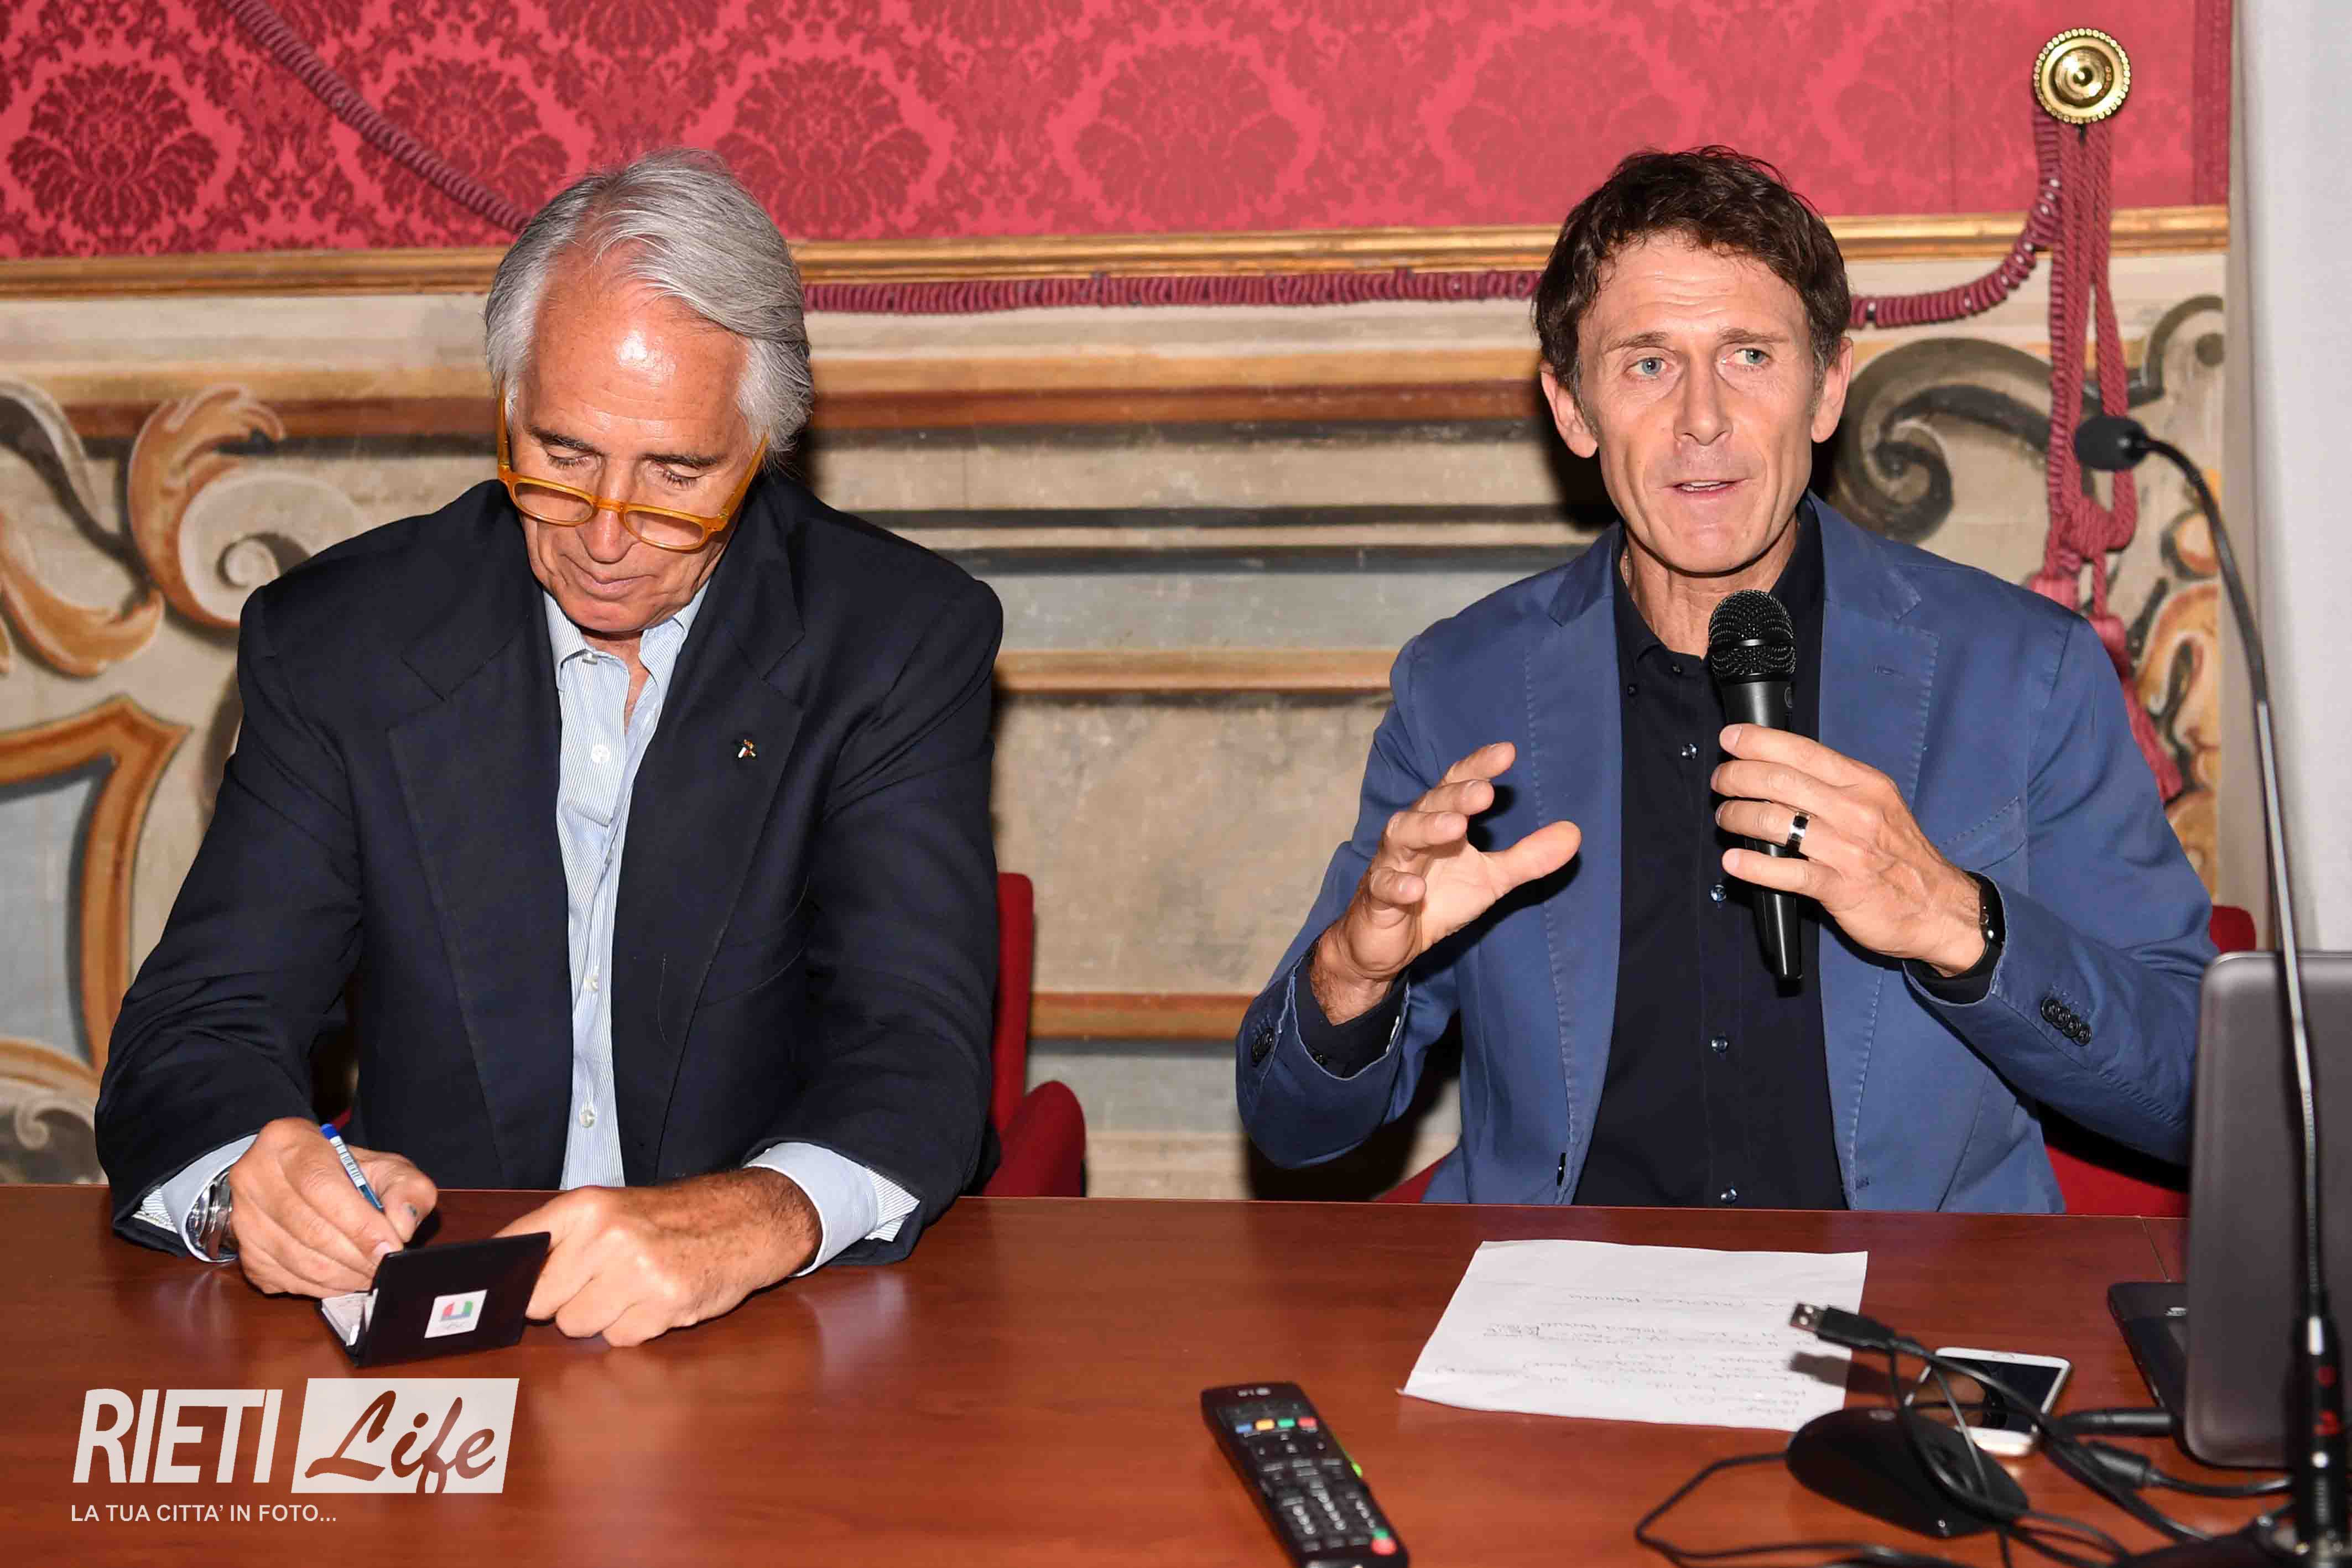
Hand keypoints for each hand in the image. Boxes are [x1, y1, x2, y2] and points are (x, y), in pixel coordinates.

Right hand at [225, 1116, 435, 1296]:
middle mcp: (253, 1176)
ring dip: (342, 1276)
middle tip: (386, 1267)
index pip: (320, 1186)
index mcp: (287, 1141)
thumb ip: (405, 1189)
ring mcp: (242, 1217)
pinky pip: (286, 1279)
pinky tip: (345, 1279)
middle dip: (356, 1255)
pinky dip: (322, 1287)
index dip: (359, 1223)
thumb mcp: (385, 1166)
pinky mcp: (244, 1251)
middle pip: (308, 1228)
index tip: (390, 1246)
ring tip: (371, 1275)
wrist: (298, 1178)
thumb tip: (402, 1226)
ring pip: (297, 1260)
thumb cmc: (345, 1171)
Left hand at [496, 1169, 819, 1347]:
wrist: (748, 1220)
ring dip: (601, 1316)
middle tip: (596, 1282)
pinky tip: (658, 1300)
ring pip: (577, 1325)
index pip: (518, 1247)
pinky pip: (619, 1337)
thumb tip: (506, 1280)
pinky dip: (636, 1327)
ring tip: (634, 1288)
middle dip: (562, 1300)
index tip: (496, 1290)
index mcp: (589, 1207)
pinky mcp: (665, 1305)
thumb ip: (562, 1239)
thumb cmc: (674, 1219)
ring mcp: (637, 1273)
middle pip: (541, 1301)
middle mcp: (608, 1237)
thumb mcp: (614, 1209)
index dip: (506, 1276)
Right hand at [1311, 741, 1581, 1023]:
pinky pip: (1383, 887)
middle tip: (1484, 792)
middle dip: (1456, 796)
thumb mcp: (1490, 880)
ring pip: (1402, 836)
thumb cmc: (1436, 898)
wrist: (1385, 942)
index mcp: (1439, 821)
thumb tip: (1574, 833)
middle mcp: (1413, 834)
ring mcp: (1391, 864)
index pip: (1456, 784)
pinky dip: (1397, 886)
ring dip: (1427, 829)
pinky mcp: (1376, 899)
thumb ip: (1527, 857)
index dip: (1478, 766)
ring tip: (1455, 826)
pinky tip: (1416, 889)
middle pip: (1430, 805)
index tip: (1507, 752)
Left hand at [1711, 725, 1984, 973]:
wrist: (1941, 907)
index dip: (1758, 741)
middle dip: (1737, 777)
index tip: (1730, 739)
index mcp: (1863, 784)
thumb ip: (1835, 786)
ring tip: (1725, 818)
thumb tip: (1781, 768)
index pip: (1801, 750)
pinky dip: (1753, 866)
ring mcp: (1848, 849)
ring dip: (1737, 817)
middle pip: (1779, 781)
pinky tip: (1734, 862)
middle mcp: (1855, 810)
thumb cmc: (1901, 855)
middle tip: (1720, 782)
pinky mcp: (1842, 887)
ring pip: (1775, 822)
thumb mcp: (1878, 804)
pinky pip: (1787, 872)